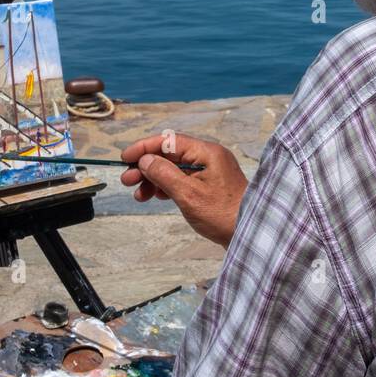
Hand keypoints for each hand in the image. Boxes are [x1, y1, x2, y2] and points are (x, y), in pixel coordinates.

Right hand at [119, 132, 247, 247]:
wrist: (250, 235)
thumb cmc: (224, 215)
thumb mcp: (188, 195)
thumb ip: (164, 174)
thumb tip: (145, 160)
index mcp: (207, 152)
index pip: (169, 141)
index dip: (145, 147)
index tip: (125, 157)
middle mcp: (209, 157)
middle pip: (170, 154)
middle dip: (146, 166)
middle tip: (127, 180)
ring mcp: (210, 171)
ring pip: (174, 168)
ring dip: (154, 178)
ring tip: (138, 194)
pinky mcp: (210, 185)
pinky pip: (183, 179)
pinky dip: (166, 186)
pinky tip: (154, 196)